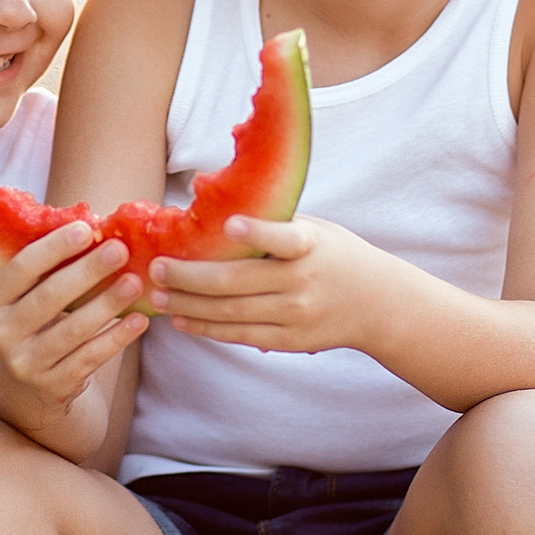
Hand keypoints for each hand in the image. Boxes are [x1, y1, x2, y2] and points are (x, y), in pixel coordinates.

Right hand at [0, 219, 148, 431]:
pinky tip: (139, 320)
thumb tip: (98, 227)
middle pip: (48, 298)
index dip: (53, 248)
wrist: (26, 383)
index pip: (21, 269)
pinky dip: (117, 338)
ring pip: (72, 330)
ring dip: (107, 304)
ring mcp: (26, 363)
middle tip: (119, 250)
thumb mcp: (30, 296)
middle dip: (87, 271)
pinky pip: (90, 358)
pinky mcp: (53, 385)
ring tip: (135, 282)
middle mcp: (3, 333)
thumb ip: (52, 267)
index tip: (86, 229)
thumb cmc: (37, 321)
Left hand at [150, 214, 399, 354]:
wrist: (378, 304)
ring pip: (232, 312)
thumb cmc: (334, 254)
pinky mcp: (290, 340)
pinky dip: (207, 328)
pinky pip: (240, 336)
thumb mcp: (314, 228)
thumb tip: (204, 194)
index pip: (285, 239)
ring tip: (156, 295)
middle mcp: (303, 282)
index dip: (258, 233)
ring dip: (189, 305)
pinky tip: (181, 319)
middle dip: (191, 276)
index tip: (228, 225)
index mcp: (311, 245)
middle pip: (238, 282)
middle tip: (157, 267)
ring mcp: (295, 315)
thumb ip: (271, 220)